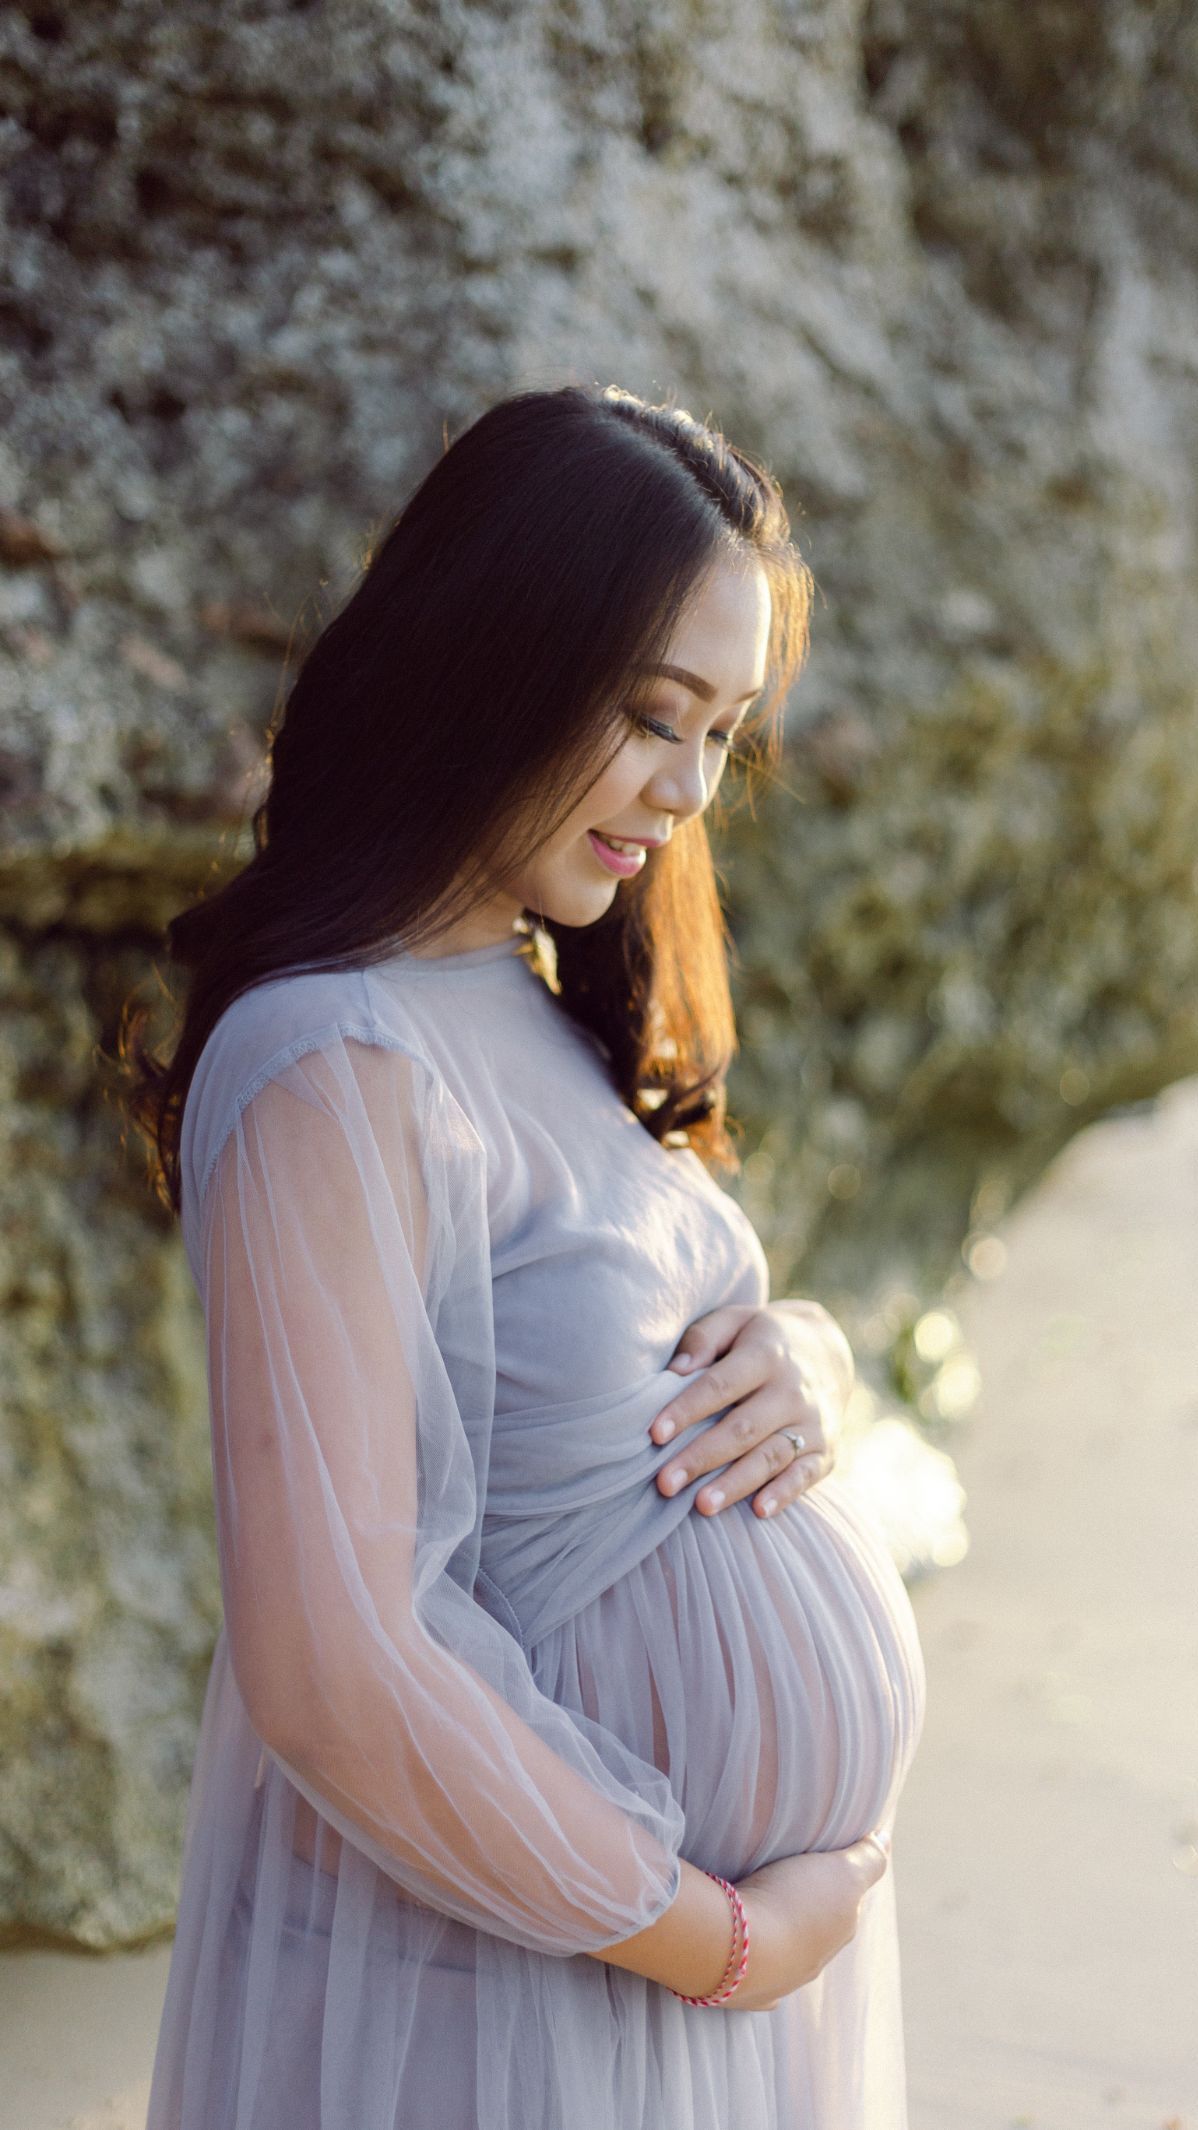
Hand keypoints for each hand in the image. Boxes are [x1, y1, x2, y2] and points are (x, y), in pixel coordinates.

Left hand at [649, 1300, 853, 1520]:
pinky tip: (759, 1511)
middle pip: (743, 1428)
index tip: (655, 1434)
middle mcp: (793, 1390)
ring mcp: (813, 1422)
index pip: (721, 1384)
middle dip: (702, 1458)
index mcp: (766, 1354)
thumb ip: (703, 1338)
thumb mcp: (734, 1321)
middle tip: (665, 1484)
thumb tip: (676, 1369)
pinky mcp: (825, 1450)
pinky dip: (785, 1493)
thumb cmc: (759, 1340)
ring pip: (771, 1456)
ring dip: (736, 1483)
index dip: (687, 1410)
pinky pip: (806, 1474)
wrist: (826, 1352)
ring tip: (702, 1506)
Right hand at [727, 1830, 890, 2010]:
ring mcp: (777, 1982)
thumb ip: (867, 1859)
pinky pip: (756, 1984)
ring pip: (786, 1958)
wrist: (733, 1950)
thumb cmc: (788, 1904)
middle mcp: (812, 1963)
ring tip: (761, 1911)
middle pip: (815, 1935)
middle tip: (788, 1884)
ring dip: (779, 1937)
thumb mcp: (840, 1872)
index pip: (845, 1908)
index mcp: (837, 1934)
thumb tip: (885, 1841)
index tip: (822, 1864)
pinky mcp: (741, 1992)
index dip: (836, 1884)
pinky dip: (758, 1971)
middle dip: (808, 1914)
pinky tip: (751, 1962)